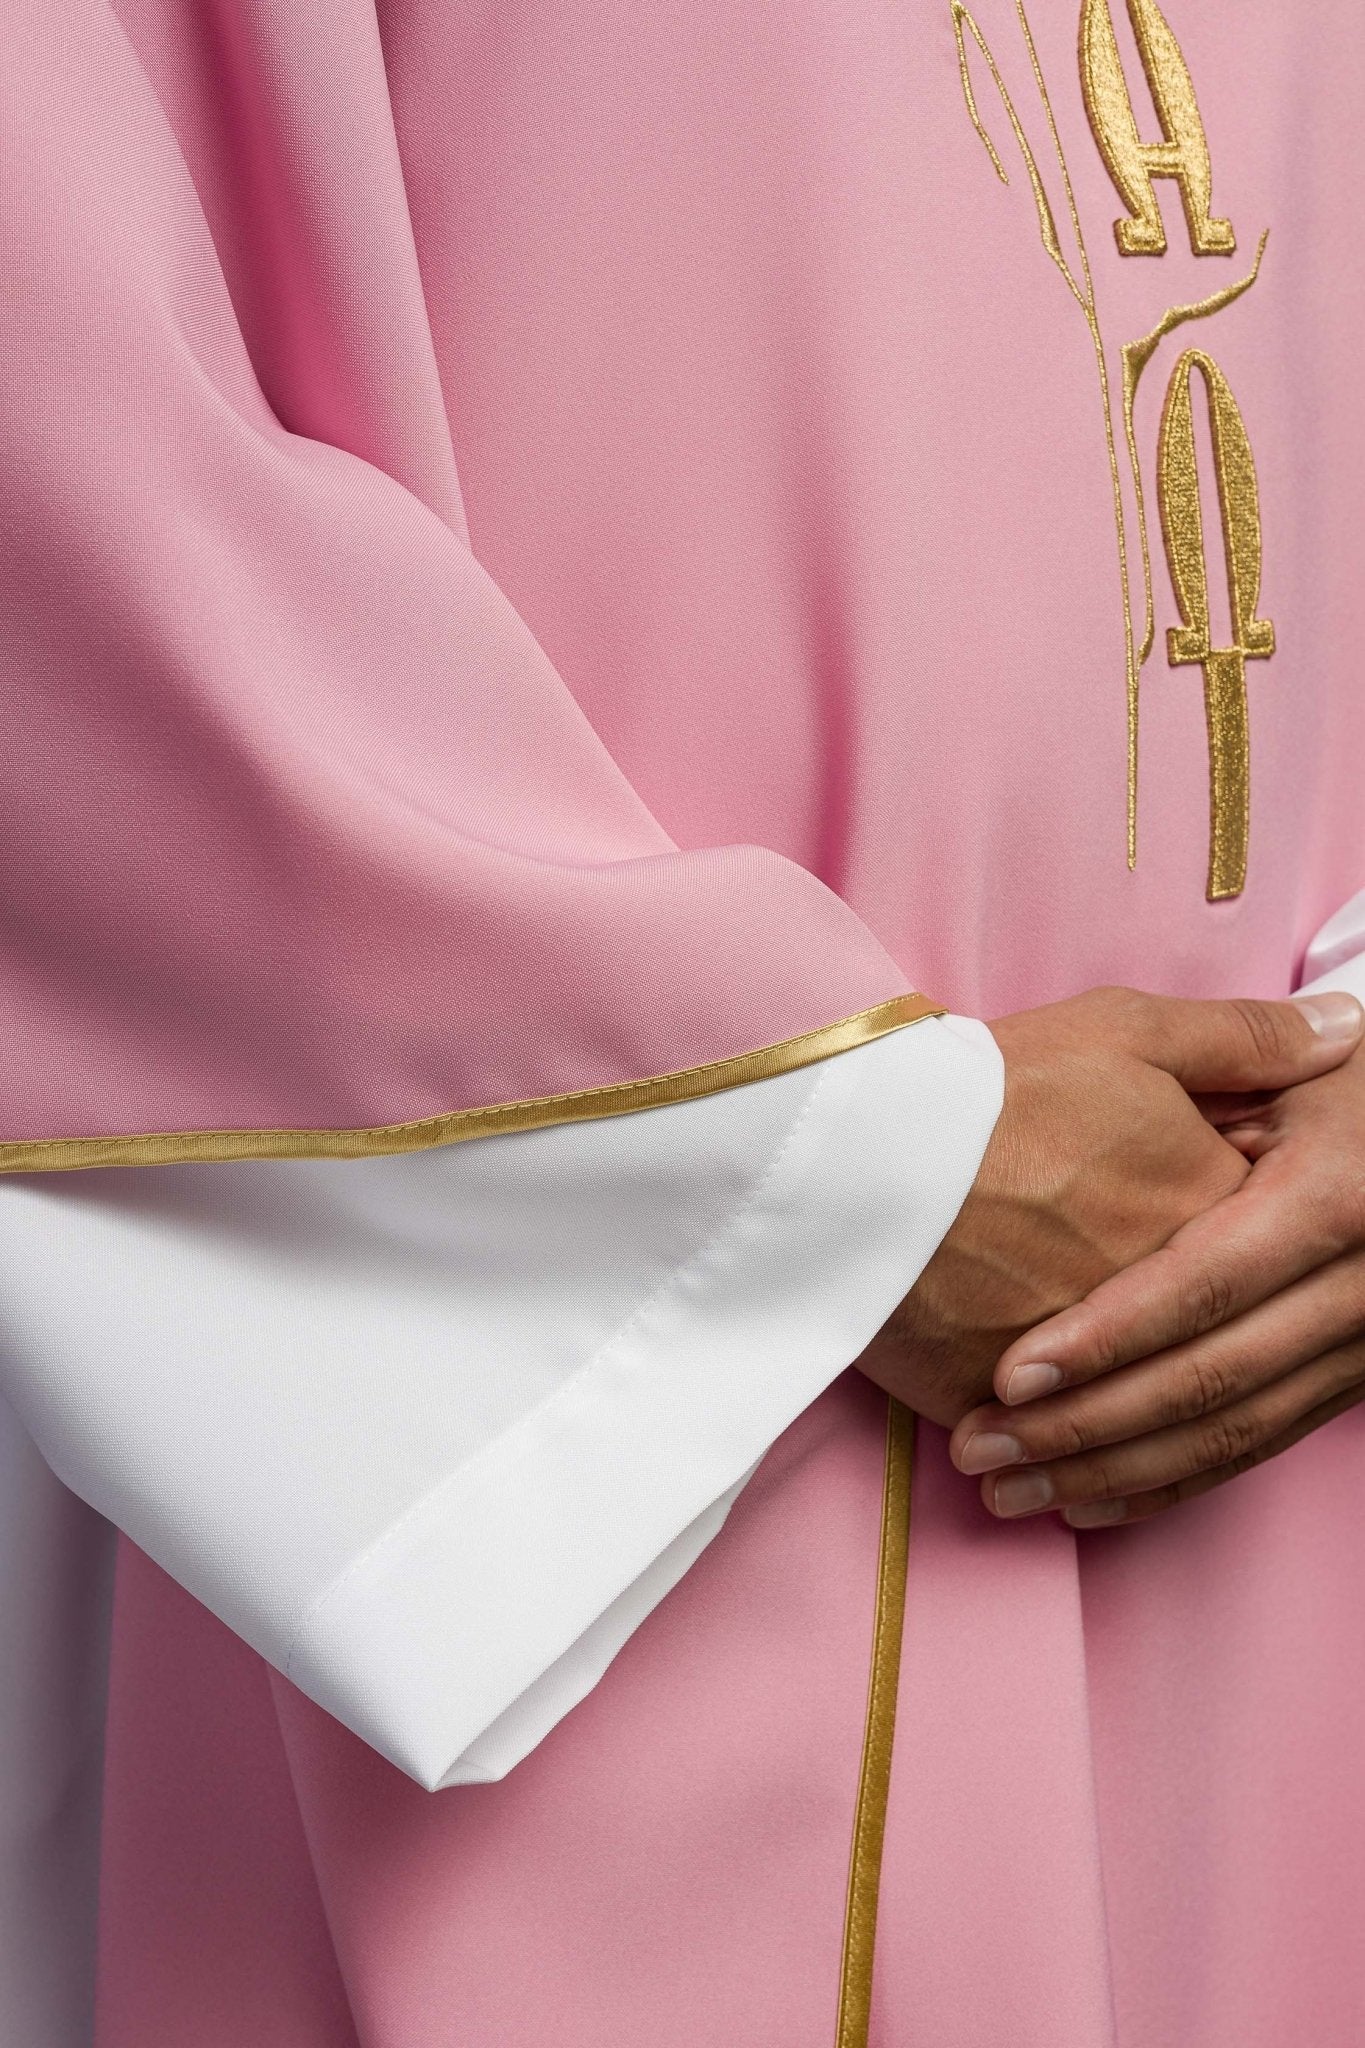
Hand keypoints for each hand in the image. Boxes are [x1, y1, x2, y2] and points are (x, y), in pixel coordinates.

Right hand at [856, 987, 1360, 1430]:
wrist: (855, 1152)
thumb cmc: (986, 1086)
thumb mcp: (1120, 1031)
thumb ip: (1242, 1039)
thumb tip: (1349, 1032)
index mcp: (1210, 1205)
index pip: (1268, 1251)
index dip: (1249, 1256)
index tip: (1198, 1251)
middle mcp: (1167, 1298)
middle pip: (1213, 1353)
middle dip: (1203, 1372)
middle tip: (1160, 1364)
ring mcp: (1092, 1364)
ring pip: (1142, 1423)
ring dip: (1128, 1448)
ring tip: (1106, 1444)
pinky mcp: (1008, 1402)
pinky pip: (1060, 1453)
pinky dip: (1065, 1475)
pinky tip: (1050, 1477)